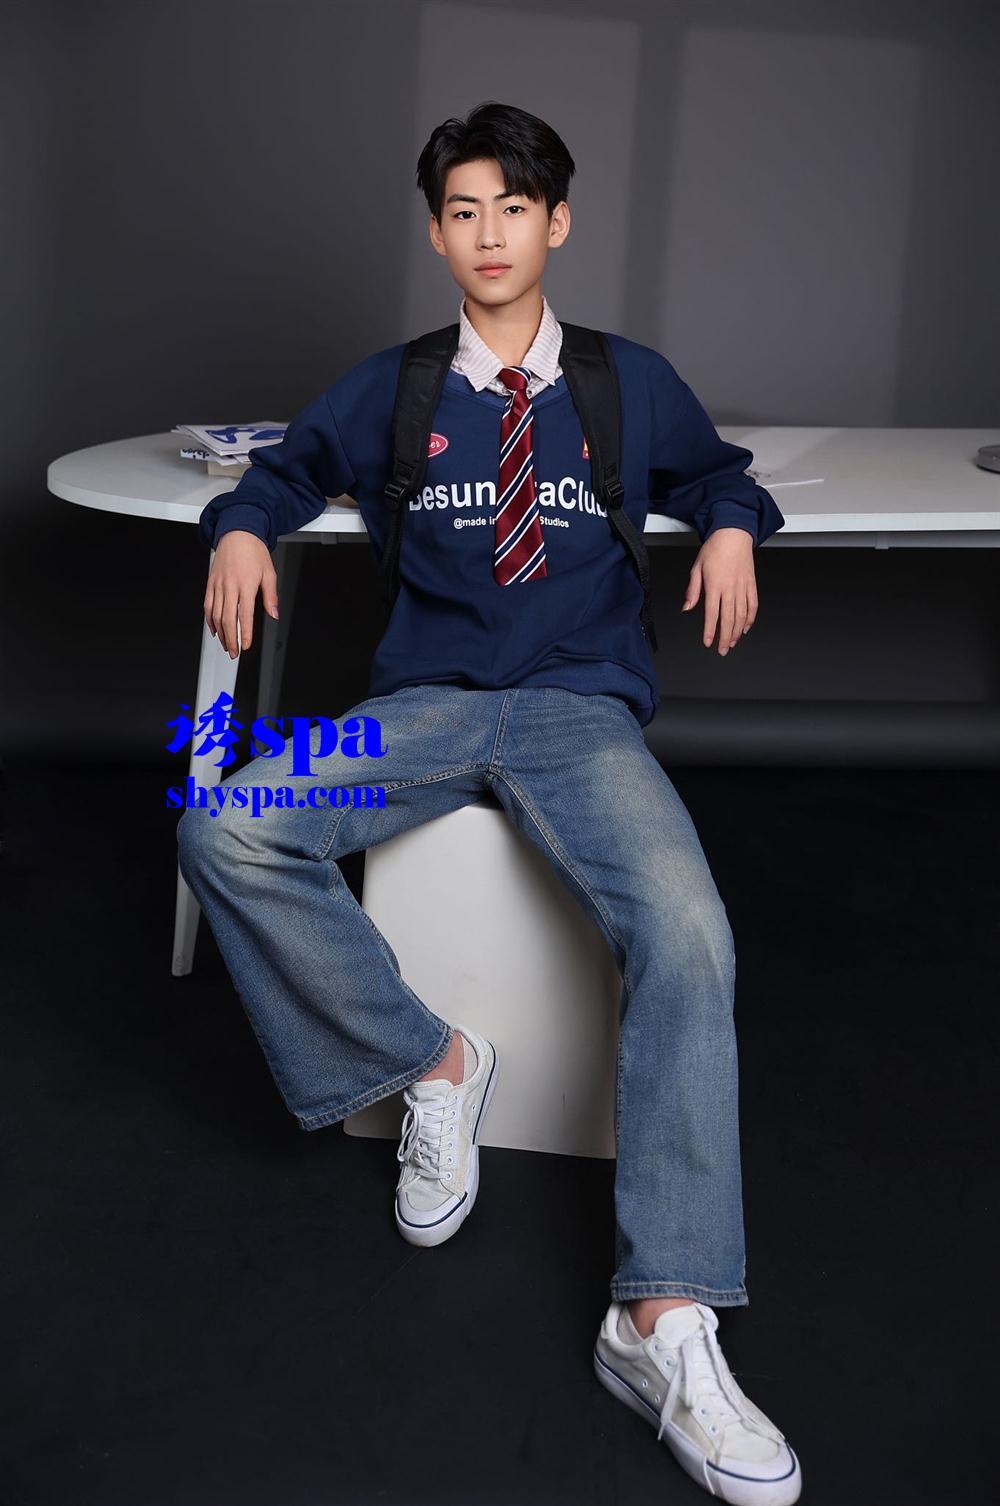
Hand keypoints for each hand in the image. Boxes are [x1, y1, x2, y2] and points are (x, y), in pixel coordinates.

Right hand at [204, 531, 278, 658]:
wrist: (237, 533)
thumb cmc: (254, 551)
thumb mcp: (269, 573)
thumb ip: (271, 596)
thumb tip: (274, 614)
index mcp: (246, 584)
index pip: (244, 615)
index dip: (244, 633)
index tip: (245, 645)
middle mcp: (230, 585)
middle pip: (227, 618)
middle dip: (230, 639)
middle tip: (234, 652)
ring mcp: (218, 584)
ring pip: (215, 614)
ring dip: (220, 633)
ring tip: (226, 645)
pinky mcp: (211, 582)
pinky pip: (207, 605)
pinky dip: (209, 620)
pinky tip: (214, 630)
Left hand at [681, 527, 756, 655]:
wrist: (733, 533)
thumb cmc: (714, 548)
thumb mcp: (697, 567)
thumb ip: (693, 590)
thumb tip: (687, 607)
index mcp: (714, 585)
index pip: (712, 614)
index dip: (710, 631)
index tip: (708, 642)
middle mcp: (730, 588)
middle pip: (728, 619)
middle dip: (725, 638)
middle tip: (722, 650)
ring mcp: (743, 586)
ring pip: (742, 615)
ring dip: (737, 631)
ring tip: (732, 642)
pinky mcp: (752, 583)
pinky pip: (753, 604)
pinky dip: (750, 618)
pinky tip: (745, 627)